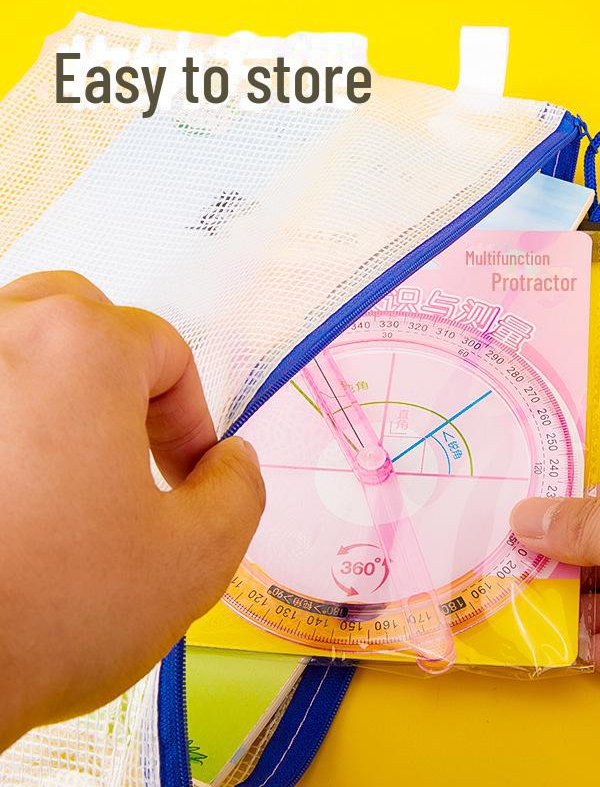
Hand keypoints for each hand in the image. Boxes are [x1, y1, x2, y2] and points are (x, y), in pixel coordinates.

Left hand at [0, 272, 264, 751]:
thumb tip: (232, 464)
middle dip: (121, 377)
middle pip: (79, 318)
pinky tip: (10, 485)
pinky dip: (3, 419)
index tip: (190, 474)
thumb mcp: (196, 559)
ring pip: (13, 343)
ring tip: (65, 464)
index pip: (165, 351)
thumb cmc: (36, 616)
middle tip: (130, 447)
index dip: (192, 419)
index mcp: (79, 350)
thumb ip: (241, 489)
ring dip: (52, 386)